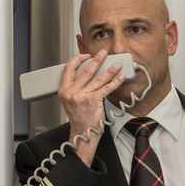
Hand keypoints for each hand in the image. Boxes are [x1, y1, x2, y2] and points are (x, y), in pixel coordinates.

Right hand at [60, 50, 125, 164]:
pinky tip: (120, 77)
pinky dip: (115, 82)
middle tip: (104, 53)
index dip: (78, 59)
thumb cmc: (79, 117)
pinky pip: (106, 88)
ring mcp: (81, 96)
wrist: (83, 132)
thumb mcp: (70, 101)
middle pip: (86, 71)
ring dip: (110, 70)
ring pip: (98, 79)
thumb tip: (89, 72)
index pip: (69, 69)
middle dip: (97, 60)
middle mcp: (71, 92)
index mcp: (64, 90)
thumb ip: (76, 87)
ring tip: (117, 64)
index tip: (87, 55)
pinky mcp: (93, 101)